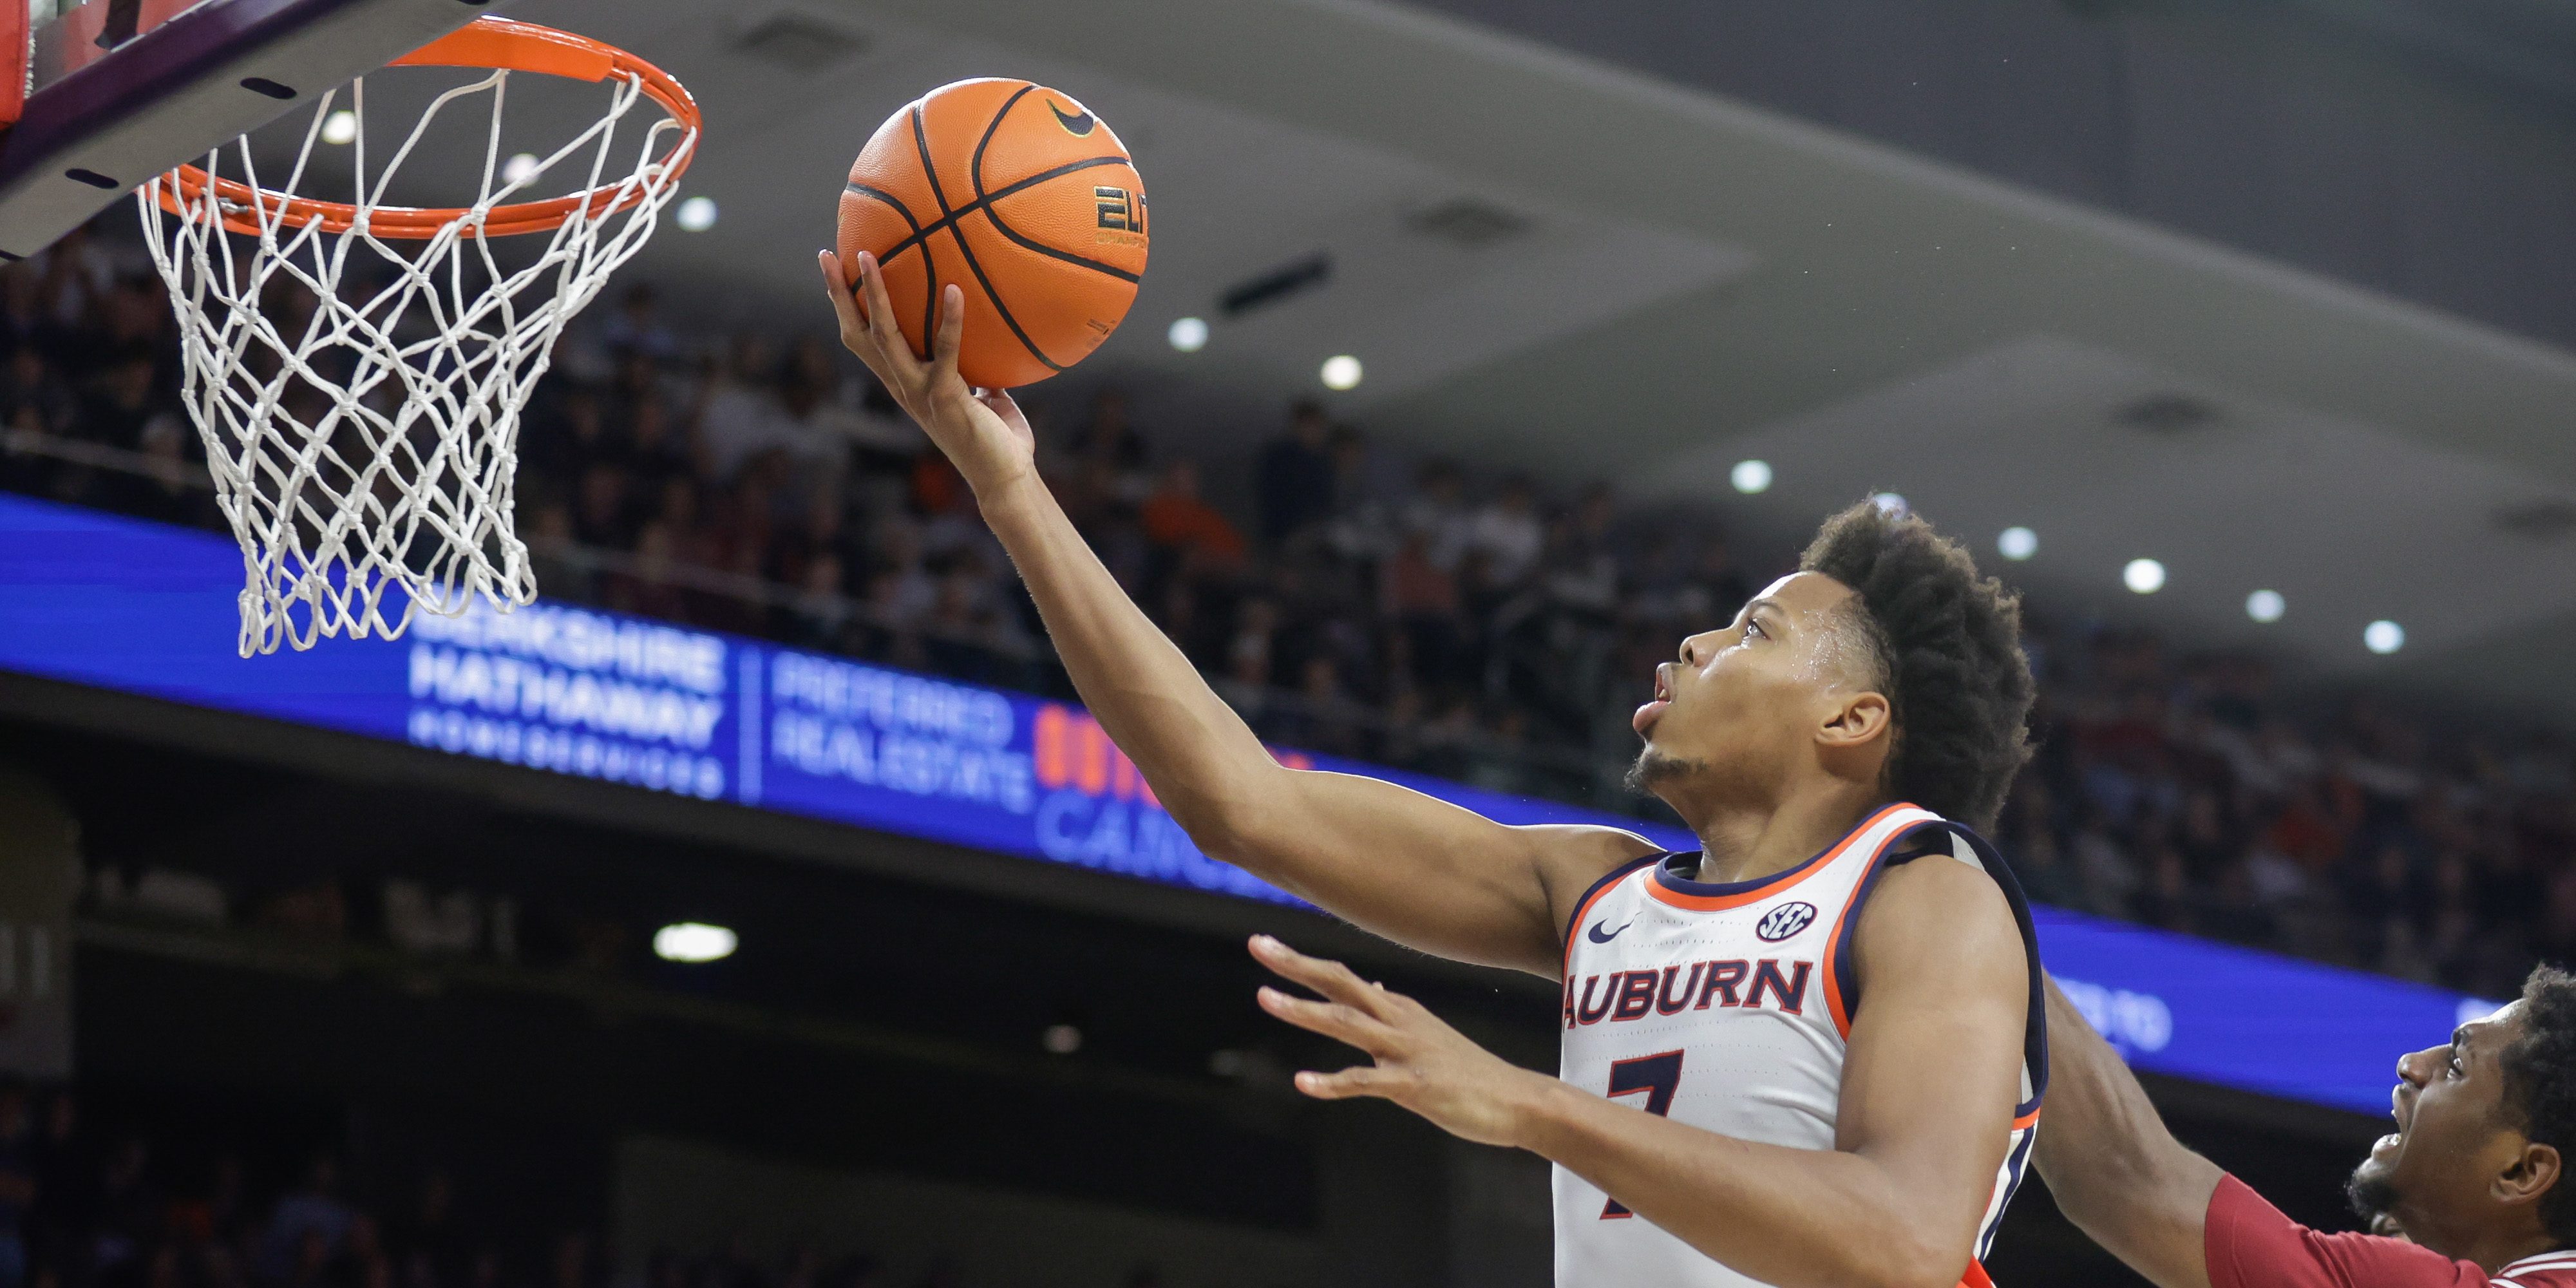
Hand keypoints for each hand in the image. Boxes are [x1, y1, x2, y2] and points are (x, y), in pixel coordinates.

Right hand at [817, 248, 1036, 499]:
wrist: (1004, 479)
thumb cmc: (996, 438)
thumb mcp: (982, 393)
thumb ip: (976, 368)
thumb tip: (993, 340)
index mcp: (905, 383)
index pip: (864, 340)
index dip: (846, 308)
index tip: (834, 270)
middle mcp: (902, 386)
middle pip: (858, 333)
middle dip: (841, 294)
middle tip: (827, 255)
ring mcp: (919, 392)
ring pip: (885, 336)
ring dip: (875, 294)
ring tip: (869, 256)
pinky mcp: (945, 397)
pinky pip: (945, 351)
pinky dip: (949, 319)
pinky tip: (954, 289)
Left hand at [1250, 934, 1546, 1148]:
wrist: (1518, 1099)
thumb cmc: (1469, 1070)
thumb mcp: (1427, 1031)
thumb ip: (1393, 1011)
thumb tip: (1370, 987)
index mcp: (1398, 1008)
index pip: (1342, 977)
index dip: (1303, 962)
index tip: (1267, 945)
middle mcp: (1398, 1020)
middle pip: (1340, 983)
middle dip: (1296, 964)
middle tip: (1257, 944)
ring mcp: (1406, 1050)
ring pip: (1346, 1023)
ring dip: (1303, 1010)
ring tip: (1263, 998)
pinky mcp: (1414, 1085)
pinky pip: (1366, 1082)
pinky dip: (1332, 1083)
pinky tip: (1303, 1084)